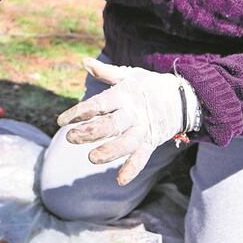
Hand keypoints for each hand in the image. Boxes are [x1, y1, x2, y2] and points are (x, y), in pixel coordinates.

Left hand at [57, 58, 199, 185]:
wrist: (181, 97)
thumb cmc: (147, 85)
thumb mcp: (128, 75)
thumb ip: (106, 72)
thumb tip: (84, 62)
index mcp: (124, 96)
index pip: (99, 104)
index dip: (80, 112)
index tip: (61, 121)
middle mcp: (133, 114)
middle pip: (111, 125)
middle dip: (91, 132)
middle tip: (70, 138)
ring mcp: (143, 129)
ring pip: (126, 143)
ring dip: (110, 151)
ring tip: (92, 158)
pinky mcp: (151, 142)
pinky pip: (141, 156)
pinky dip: (132, 168)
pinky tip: (120, 180)